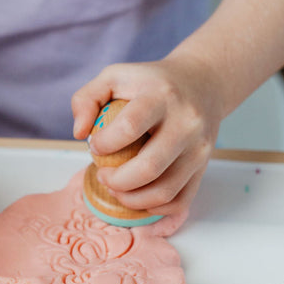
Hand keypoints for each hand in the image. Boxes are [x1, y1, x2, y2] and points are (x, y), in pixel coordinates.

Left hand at [71, 55, 224, 216]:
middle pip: (148, 167)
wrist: (203, 82)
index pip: (130, 127)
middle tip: (102, 174)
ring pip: (164, 191)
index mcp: (161, 96)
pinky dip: (154, 207)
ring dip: (131, 199)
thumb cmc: (150, 82)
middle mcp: (186, 122)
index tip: (95, 145)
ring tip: (115, 188)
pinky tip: (137, 195)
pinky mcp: (204, 167)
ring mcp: (199, 148)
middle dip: (116, 180)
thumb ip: (86, 99)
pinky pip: (180, 201)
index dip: (105, 143)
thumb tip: (79, 133)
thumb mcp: (114, 76)